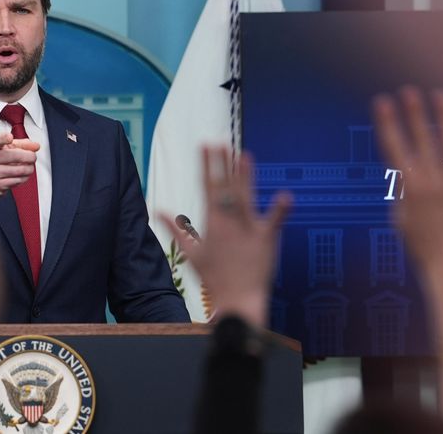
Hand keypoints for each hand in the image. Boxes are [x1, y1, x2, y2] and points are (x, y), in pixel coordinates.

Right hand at [0, 132, 38, 215]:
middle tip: (33, 157)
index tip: (10, 137)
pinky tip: (22, 175)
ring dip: (29, 169)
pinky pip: (18, 180)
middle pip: (15, 156)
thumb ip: (21, 144)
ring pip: (20, 170)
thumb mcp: (4, 148)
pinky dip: (24, 178)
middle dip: (30, 156)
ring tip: (29, 167)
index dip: (3, 138)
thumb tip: (36, 146)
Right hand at [163, 146, 290, 327]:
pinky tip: (285, 194)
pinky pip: (275, 221)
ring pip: (246, 196)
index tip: (204, 146)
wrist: (237, 301)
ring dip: (245, 175)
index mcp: (212, 223)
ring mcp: (248, 229)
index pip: (208, 187)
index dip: (207, 164)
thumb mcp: (190, 254)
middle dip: (222, 163)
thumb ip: (176, 229)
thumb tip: (158, 211)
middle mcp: (229, 222)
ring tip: (243, 155)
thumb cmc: (214, 279)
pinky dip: (280, 209)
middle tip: (220, 142)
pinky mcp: (267, 239)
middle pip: (225, 187)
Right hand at [372, 87, 442, 282]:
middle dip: (413, 113)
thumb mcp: (401, 218)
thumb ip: (404, 192)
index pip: (393, 147)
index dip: (387, 123)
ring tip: (440, 95)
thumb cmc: (423, 247)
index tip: (382, 102)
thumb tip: (407, 174)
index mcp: (407, 187)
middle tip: (408, 91)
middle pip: (419, 138)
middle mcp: (430, 180)